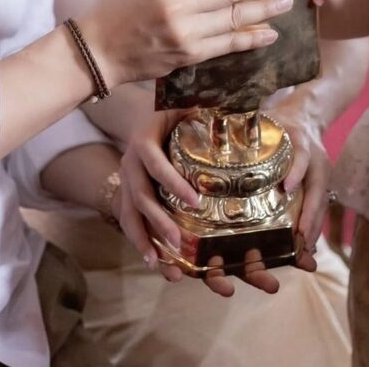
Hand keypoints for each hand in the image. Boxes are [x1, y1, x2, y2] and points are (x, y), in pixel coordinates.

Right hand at [80, 0, 294, 88]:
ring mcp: (187, 33)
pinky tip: (270, 32)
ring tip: (287, 0)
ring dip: (267, 7)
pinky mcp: (190, 56)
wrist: (99, 50)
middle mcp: (180, 4)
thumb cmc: (120, 3)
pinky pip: (229, 45)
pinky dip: (252, 38)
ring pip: (238, 17)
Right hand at [119, 111, 281, 297]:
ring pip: (129, 213)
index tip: (195, 201)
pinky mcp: (128, 195)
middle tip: (178, 240)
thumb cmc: (174, 112)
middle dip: (157, 219)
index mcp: (144, 139)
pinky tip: (155, 263)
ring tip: (161, 262)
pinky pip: (130, 221)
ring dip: (144, 238)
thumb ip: (207, 106)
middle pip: (138, 194)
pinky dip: (140, 243)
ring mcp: (126, 180)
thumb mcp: (185, 104)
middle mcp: (130, 161)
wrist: (146, 117)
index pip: (154, 161)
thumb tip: (242, 104)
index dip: (171, 181)